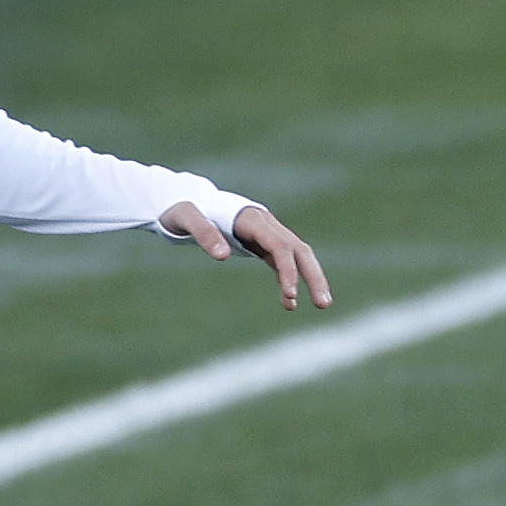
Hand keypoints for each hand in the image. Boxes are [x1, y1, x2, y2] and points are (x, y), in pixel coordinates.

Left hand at [167, 201, 331, 311]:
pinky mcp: (260, 243)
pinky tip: (289, 302)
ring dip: (310, 279)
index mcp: (250, 218)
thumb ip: (203, 234)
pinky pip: (282, 261)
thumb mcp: (185, 218)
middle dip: (313, 275)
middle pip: (299, 249)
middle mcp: (264, 224)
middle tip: (323, 304)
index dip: (287, 269)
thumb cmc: (182, 209)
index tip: (290, 294)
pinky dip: (289, 279)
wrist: (183, 200)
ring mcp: (265, 233)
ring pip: (297, 255)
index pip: (279, 245)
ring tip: (321, 305)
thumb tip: (223, 256)